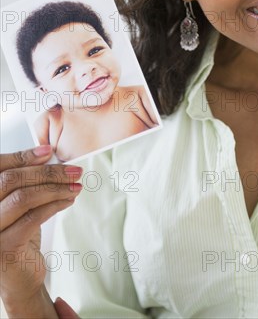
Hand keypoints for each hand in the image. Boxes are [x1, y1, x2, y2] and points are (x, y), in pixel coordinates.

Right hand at [0, 146, 82, 315]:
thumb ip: (26, 183)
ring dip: (55, 188)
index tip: (48, 152)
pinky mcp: (5, 247)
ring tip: (75, 186)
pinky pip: (33, 217)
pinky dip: (55, 205)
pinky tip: (68, 201)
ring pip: (23, 197)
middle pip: (11, 180)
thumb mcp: (20, 206)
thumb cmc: (20, 237)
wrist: (20, 280)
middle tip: (73, 171)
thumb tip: (47, 155)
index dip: (23, 157)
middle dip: (47, 172)